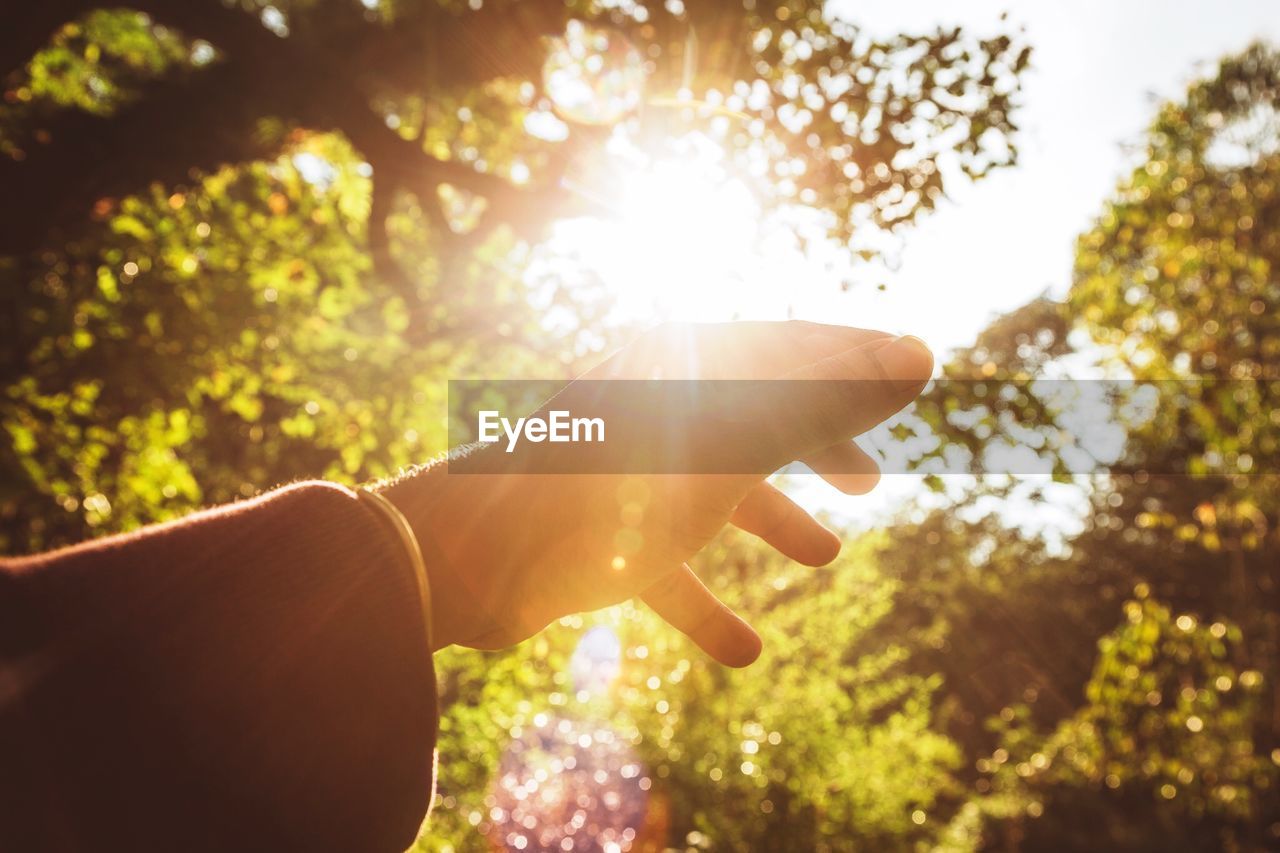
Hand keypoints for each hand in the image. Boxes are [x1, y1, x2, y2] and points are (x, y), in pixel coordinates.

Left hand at [382, 322, 932, 665]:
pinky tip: (745, 653)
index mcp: (687, 362)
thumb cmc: (612, 485)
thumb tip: (922, 354)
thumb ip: (829, 397)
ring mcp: (624, 474)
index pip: (788, 347)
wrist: (475, 556)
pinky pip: (665, 567)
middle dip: (815, 445)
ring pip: (712, 492)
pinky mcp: (595, 538)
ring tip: (825, 561)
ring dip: (770, 523)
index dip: (853, 362)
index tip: (908, 378)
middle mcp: (654, 407)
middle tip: (866, 481)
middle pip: (753, 416)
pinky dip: (706, 605)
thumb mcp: (738, 437)